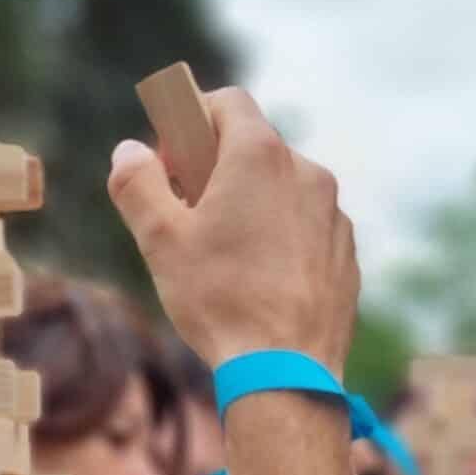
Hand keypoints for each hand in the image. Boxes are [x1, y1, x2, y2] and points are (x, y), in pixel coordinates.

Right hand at [109, 88, 359, 375]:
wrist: (285, 371)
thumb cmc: (220, 301)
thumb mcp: (160, 240)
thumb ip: (137, 183)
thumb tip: (129, 152)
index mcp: (260, 156)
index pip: (228, 103)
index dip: (193, 119)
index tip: (173, 160)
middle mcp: (307, 173)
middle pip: (257, 147)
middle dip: (219, 168)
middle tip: (190, 212)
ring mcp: (333, 215)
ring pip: (285, 190)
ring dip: (253, 205)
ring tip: (226, 255)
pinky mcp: (347, 254)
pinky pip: (308, 229)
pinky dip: (283, 239)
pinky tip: (260, 282)